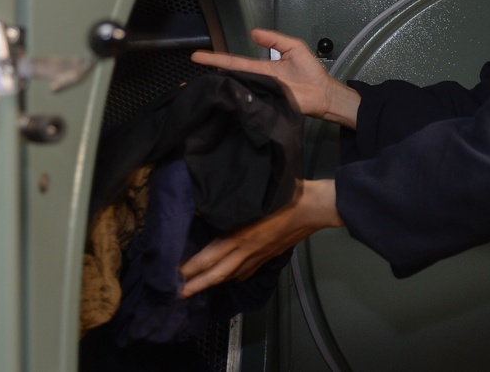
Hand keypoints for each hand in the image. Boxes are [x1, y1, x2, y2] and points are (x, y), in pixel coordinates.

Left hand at [180, 179, 342, 297]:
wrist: (316, 207)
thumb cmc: (287, 194)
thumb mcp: (257, 193)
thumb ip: (231, 200)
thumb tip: (204, 202)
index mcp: (241, 236)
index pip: (209, 258)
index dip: (190, 268)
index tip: (173, 274)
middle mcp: (247, 250)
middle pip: (217, 274)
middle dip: (196, 286)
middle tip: (177, 295)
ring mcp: (260, 256)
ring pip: (232, 275)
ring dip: (213, 283)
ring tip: (198, 288)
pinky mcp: (270, 255)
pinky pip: (247, 271)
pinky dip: (235, 277)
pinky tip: (232, 277)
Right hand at [192, 28, 359, 128]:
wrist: (324, 93)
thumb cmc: (311, 71)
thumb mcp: (294, 48)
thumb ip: (275, 40)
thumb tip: (252, 33)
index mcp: (261, 68)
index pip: (235, 62)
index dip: (217, 59)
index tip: (197, 56)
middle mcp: (257, 82)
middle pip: (231, 77)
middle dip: (212, 74)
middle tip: (190, 72)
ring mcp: (262, 95)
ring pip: (238, 90)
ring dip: (222, 86)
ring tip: (201, 83)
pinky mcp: (268, 107)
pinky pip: (251, 103)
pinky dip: (239, 100)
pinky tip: (226, 97)